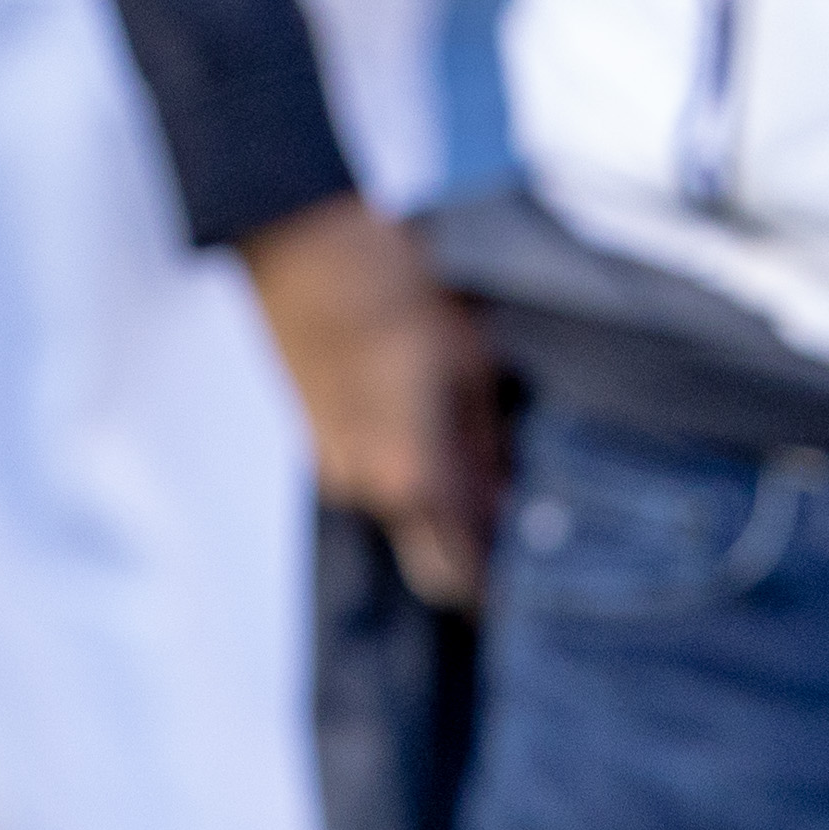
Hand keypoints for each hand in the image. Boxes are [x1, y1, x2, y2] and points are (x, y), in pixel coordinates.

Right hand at [244, 194, 499, 607]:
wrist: (299, 240)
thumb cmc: (388, 288)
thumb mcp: (467, 358)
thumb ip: (488, 442)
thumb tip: (509, 496)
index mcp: (408, 474)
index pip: (456, 576)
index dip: (496, 588)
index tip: (529, 577)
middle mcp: (363, 485)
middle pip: (426, 549)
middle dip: (467, 538)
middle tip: (507, 502)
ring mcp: (331, 461)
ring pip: (397, 508)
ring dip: (432, 490)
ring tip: (465, 433)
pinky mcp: (313, 434)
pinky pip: (368, 472)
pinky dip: (398, 460)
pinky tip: (418, 408)